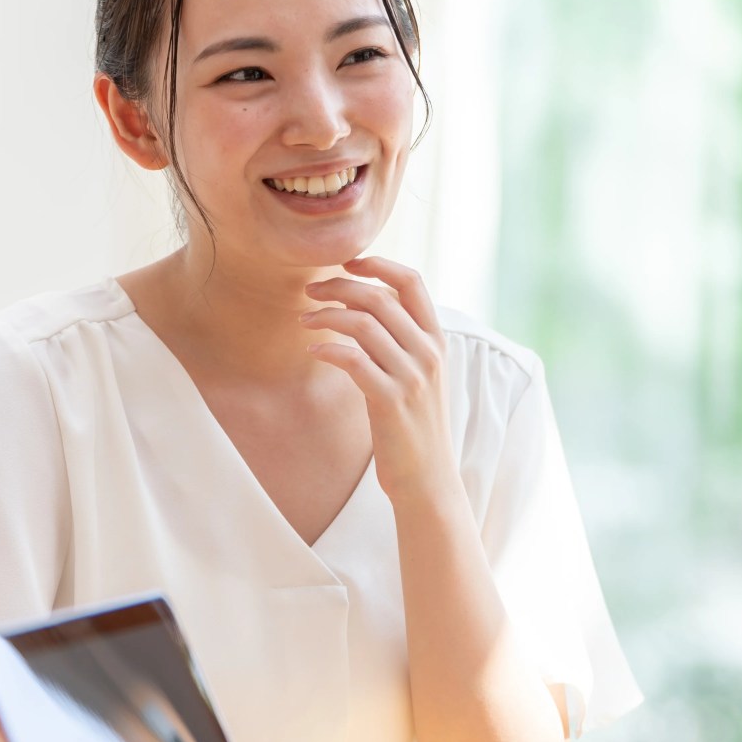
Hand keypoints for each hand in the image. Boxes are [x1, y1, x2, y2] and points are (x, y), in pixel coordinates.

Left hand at [302, 257, 456, 503]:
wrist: (428, 478)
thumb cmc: (415, 426)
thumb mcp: (419, 376)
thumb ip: (402, 342)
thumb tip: (368, 309)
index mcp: (436, 341)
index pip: (412, 282)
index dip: (379, 264)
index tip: (348, 263)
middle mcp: (428, 353)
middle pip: (379, 296)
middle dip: (338, 286)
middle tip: (310, 291)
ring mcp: (412, 376)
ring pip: (362, 323)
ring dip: (326, 315)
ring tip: (305, 321)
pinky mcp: (391, 400)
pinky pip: (352, 359)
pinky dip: (327, 349)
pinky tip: (313, 352)